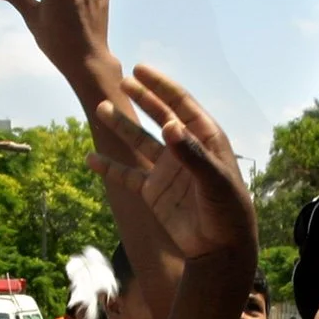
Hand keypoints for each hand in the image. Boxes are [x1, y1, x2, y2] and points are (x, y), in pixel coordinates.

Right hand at [90, 65, 256, 266]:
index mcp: (204, 139)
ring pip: (139, 142)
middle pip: (159, 116)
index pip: (180, 105)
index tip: (140, 70)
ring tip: (101, 109)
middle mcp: (183, 149)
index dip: (161, 87)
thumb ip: (192, 154)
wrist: (220, 248)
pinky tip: (90, 159)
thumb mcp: (214, 181)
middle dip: (142, 98)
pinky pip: (127, 175)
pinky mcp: (153, 191)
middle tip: (122, 81)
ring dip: (121, 126)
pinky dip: (109, 167)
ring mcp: (167, 169)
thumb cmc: (227, 211)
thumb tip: (169, 125)